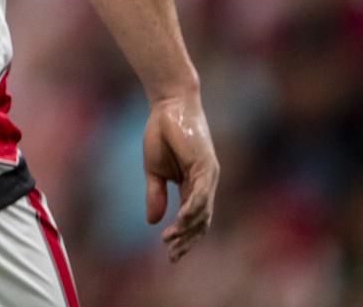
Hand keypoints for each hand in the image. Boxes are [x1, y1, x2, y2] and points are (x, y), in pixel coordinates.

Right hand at [144, 91, 217, 260]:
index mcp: (193, 185)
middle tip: (172, 255)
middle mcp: (206, 184)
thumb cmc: (161, 134)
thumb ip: (156, 195)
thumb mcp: (153, 170)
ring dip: (187, 229)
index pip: (193, 219)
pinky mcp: (207, 166)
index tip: (168, 252)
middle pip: (201, 222)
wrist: (167, 106)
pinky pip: (201, 194)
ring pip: (202, 212)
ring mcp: (209, 176)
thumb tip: (153, 221)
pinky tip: (181, 220)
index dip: (183, 237)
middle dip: (187, 240)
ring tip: (170, 241)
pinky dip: (192, 209)